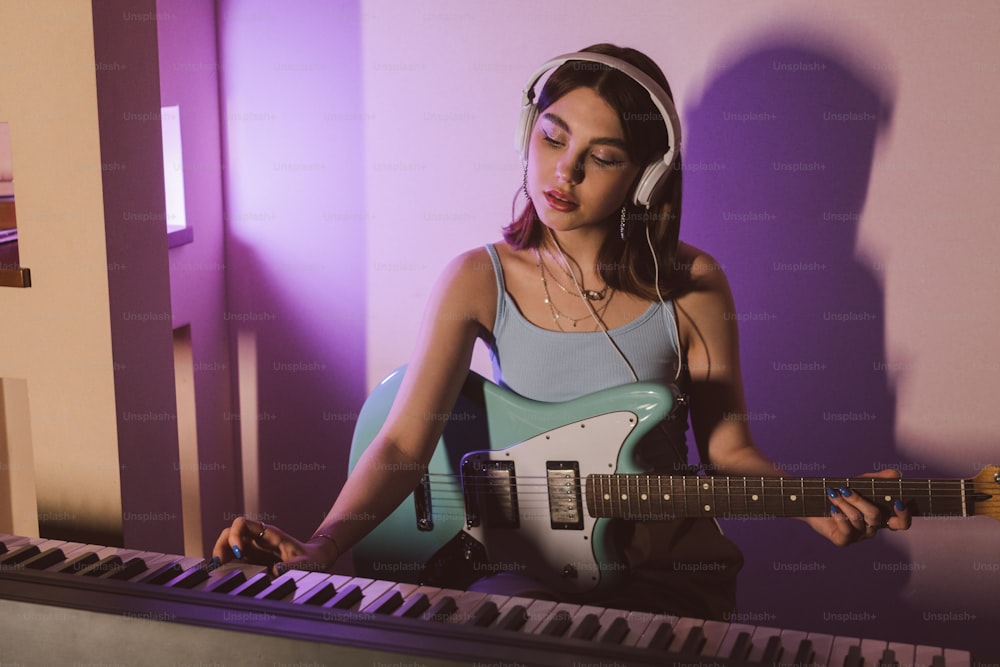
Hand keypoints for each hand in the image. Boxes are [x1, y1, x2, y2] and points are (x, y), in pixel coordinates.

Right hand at [212, 517, 338, 575]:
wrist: (314, 561)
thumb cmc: (310, 559)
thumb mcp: (305, 563)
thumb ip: (292, 567)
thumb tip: (276, 570)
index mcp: (268, 534)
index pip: (242, 524)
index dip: (234, 536)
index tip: (237, 553)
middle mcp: (256, 539)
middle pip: (229, 533)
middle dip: (221, 547)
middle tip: (220, 565)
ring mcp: (252, 549)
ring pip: (227, 545)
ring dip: (220, 556)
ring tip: (218, 572)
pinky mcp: (250, 560)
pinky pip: (232, 559)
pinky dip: (225, 566)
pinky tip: (223, 576)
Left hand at [806, 469, 911, 545]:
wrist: (812, 503)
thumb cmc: (841, 493)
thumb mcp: (859, 483)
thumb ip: (877, 479)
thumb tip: (896, 474)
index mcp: (881, 517)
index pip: (901, 523)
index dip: (904, 515)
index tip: (898, 502)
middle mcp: (872, 529)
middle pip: (876, 517)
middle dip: (860, 501)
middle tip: (845, 490)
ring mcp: (859, 536)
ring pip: (858, 520)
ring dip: (843, 503)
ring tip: (833, 493)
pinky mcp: (843, 541)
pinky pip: (846, 530)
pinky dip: (838, 515)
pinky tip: (832, 507)